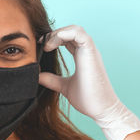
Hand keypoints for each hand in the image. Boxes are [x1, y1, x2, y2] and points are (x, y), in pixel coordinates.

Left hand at [38, 25, 139, 139]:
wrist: (101, 110)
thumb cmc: (88, 99)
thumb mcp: (64, 87)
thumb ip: (52, 80)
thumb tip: (37, 75)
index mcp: (82, 56)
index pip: (68, 38)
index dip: (53, 38)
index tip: (41, 46)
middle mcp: (86, 51)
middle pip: (70, 30)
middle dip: (53, 34)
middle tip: (41, 44)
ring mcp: (90, 51)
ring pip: (75, 29)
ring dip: (58, 33)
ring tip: (47, 45)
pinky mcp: (91, 53)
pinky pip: (79, 33)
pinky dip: (64, 34)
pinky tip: (52, 45)